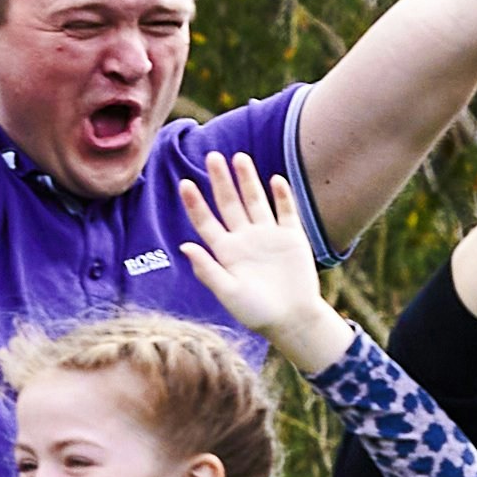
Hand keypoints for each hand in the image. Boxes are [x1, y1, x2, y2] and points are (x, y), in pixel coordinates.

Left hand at [182, 143, 339, 359]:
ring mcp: (268, 235)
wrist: (292, 319)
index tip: (184, 183)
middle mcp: (244, 238)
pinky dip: (282, 196)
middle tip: (212, 156)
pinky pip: (286, 211)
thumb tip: (184, 246)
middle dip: (221, 180)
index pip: (206, 221)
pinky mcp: (292, 237)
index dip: (195, 203)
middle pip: (229, 203)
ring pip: (256, 200)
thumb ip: (208, 270)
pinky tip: (275, 179)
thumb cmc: (256, 312)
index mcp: (225, 251)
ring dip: (248, 180)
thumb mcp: (228, 293)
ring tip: (239, 157)